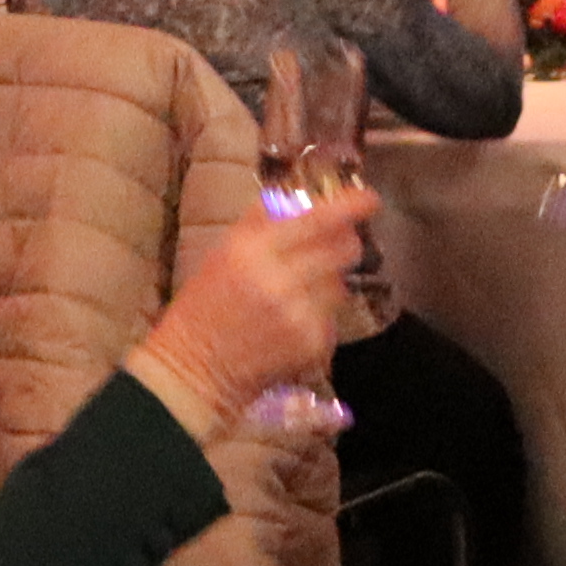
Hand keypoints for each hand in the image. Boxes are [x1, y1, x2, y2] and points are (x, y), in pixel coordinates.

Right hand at [132, 198, 370, 421]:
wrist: (195, 367)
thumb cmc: (205, 304)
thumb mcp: (224, 252)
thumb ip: (263, 222)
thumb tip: (302, 197)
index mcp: (252, 249)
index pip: (318, 219)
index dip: (351, 206)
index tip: (370, 199)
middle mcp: (280, 279)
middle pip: (344, 249)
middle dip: (346, 243)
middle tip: (336, 245)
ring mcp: (301, 314)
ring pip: (341, 284)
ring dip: (329, 282)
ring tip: (298, 293)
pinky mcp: (313, 343)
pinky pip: (332, 317)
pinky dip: (319, 315)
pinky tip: (291, 323)